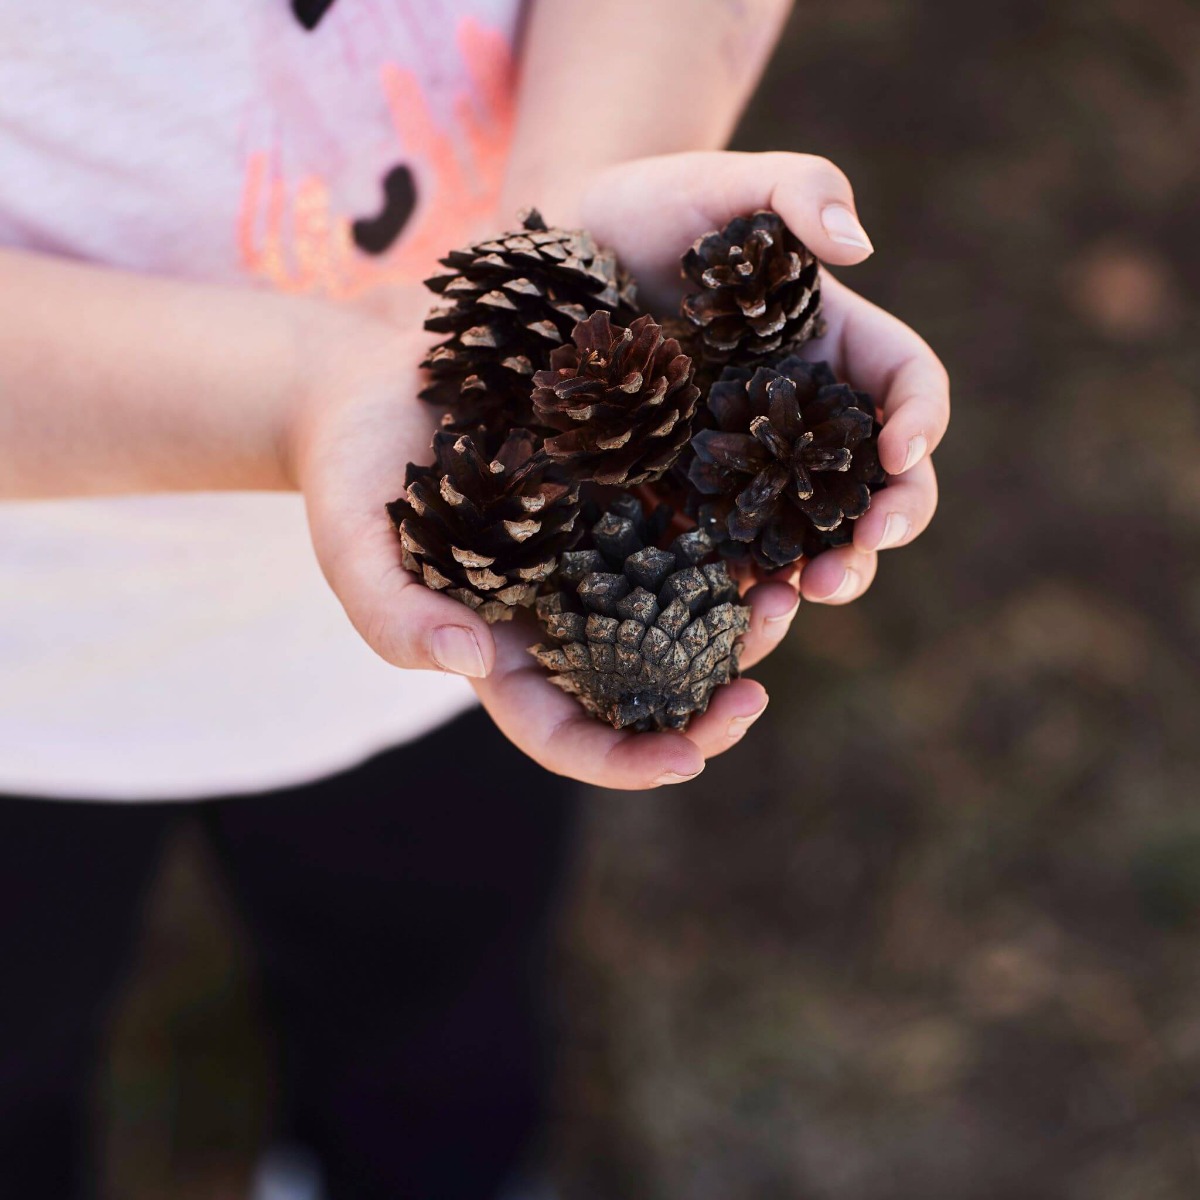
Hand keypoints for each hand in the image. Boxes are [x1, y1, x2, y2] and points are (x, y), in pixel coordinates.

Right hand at [288, 302, 778, 790]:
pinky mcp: (629, 494)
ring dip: (738, 626)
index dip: (625, 761)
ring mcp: (603, 557)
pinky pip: (694, 529)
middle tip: (755, 697)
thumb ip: (395, 616)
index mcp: (505, 654)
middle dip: (706, 708)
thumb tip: (470, 663)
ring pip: (685, 615)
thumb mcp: (353, 548)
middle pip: (644, 689)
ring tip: (784, 601)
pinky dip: (736, 539)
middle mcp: (566, 617)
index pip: (566, 735)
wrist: (378, 380)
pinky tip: (774, 526)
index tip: (688, 761)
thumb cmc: (353, 474)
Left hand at [578, 150, 949, 608]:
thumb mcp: (722, 184)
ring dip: (821, 568)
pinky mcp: (689, 496)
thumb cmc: (650, 209)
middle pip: (870, 480)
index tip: (898, 451)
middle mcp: (801, 415)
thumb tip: (859, 247)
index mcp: (835, 344)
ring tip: (807, 593)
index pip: (906, 386)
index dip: (919, 422)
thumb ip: (797, 190)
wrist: (559, 260)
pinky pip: (728, 547)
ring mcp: (746, 462)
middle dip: (882, 522)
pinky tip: (730, 603)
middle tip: (861, 553)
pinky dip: (740, 580)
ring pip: (807, 530)